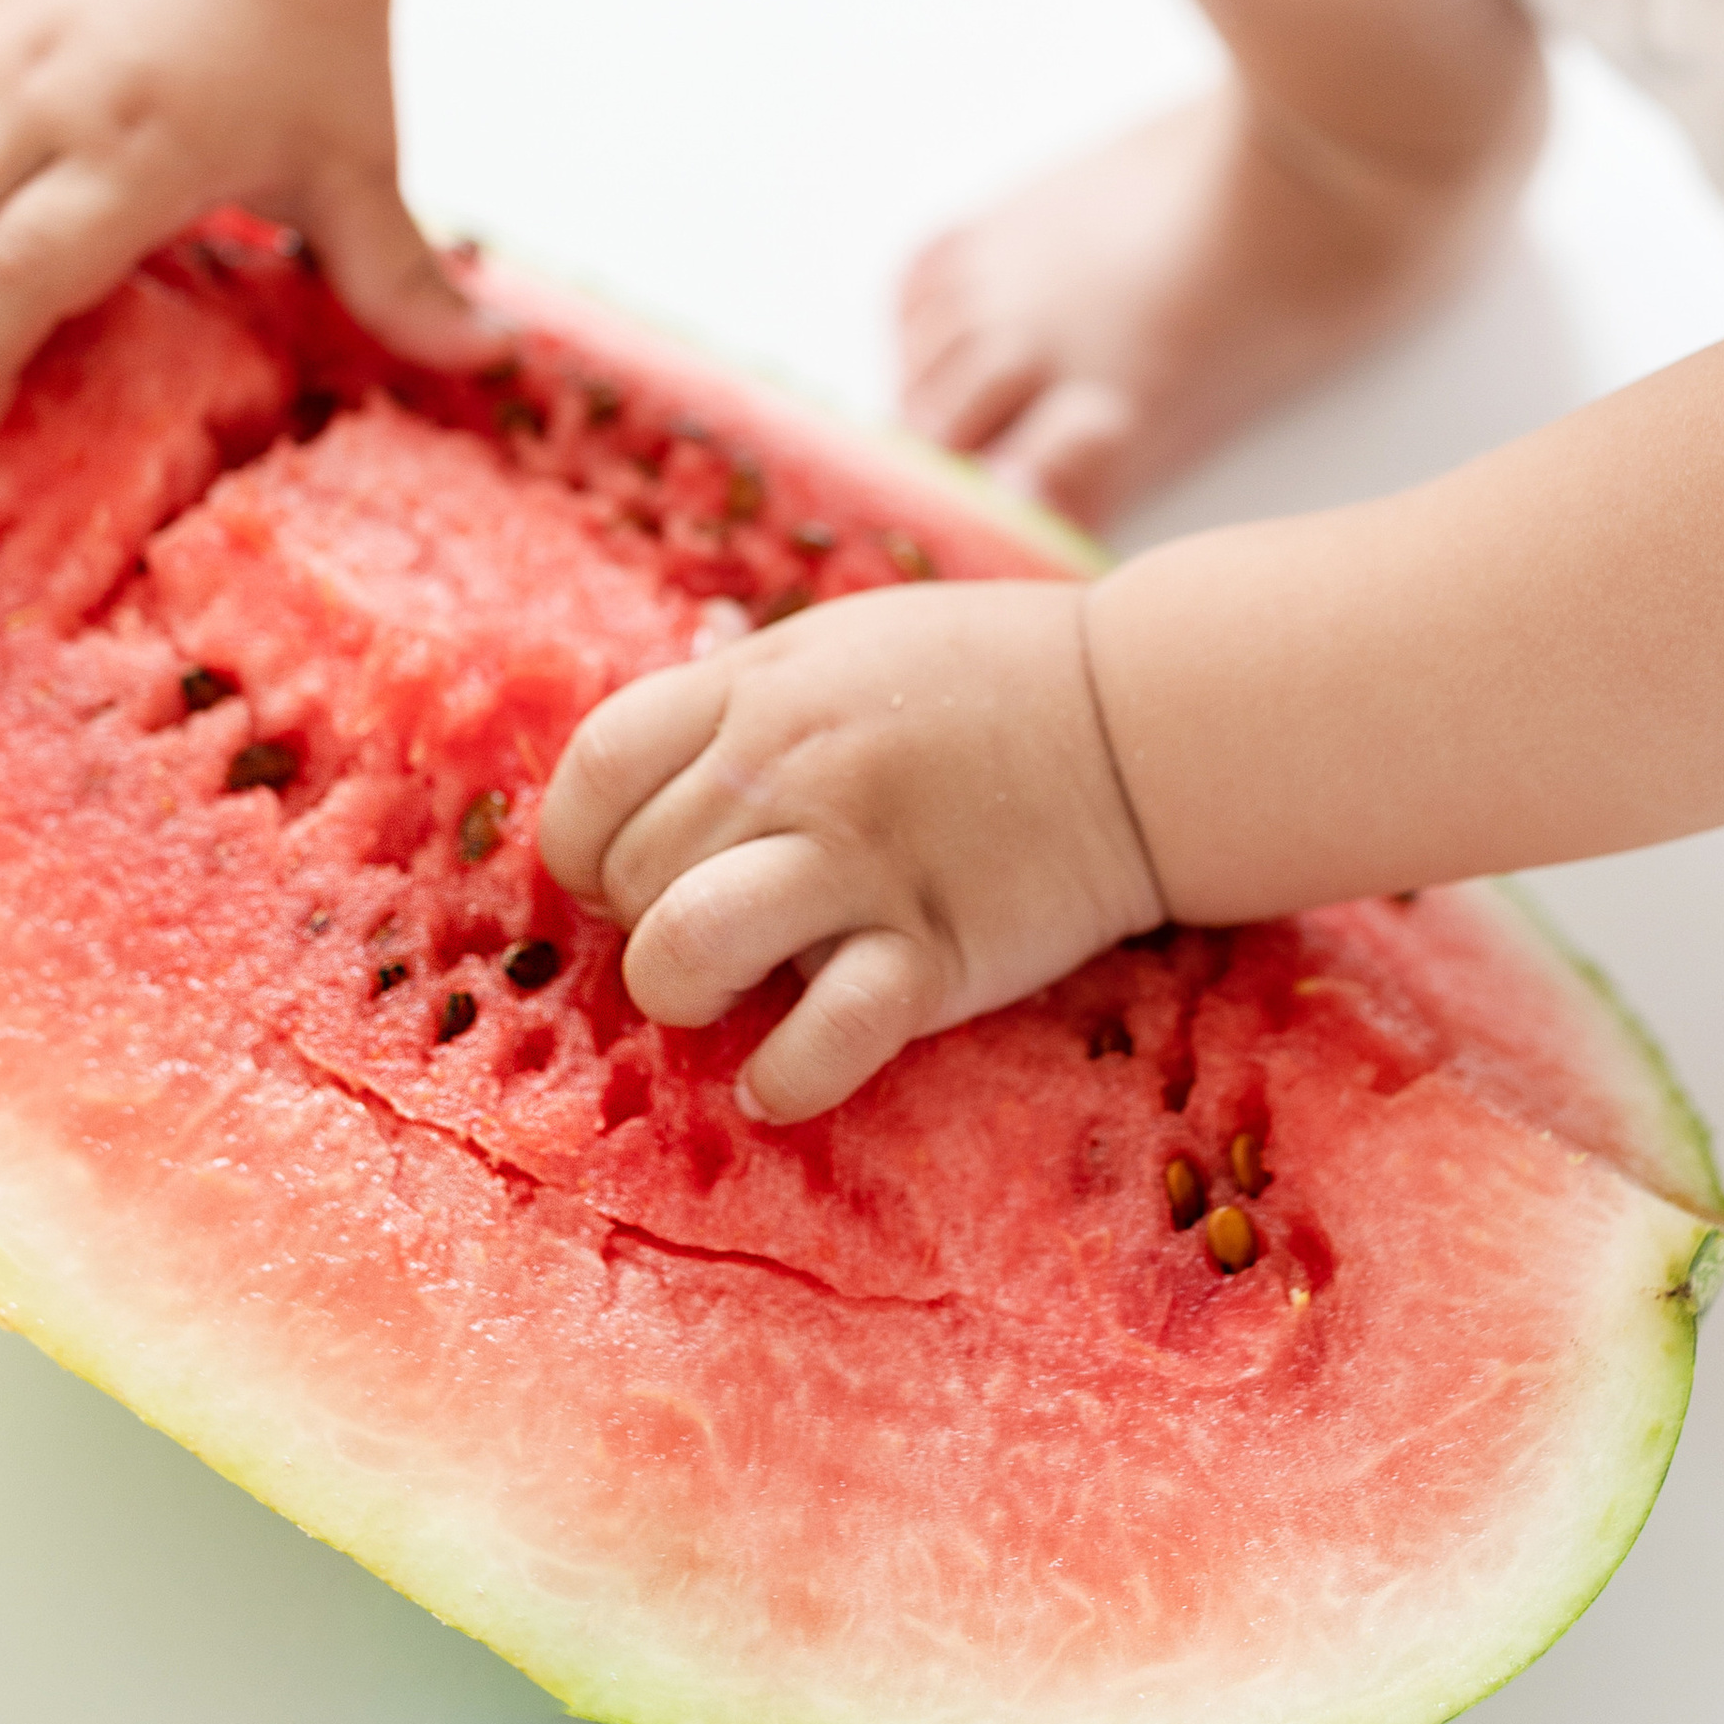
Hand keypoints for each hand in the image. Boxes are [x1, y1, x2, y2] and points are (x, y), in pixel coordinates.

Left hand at [539, 578, 1164, 1121]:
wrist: (1145, 719)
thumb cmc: (986, 681)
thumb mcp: (840, 645)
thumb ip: (738, 701)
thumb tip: (636, 778)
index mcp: (759, 688)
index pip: (594, 769)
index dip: (579, 842)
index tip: (617, 873)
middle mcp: (790, 769)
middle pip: (628, 876)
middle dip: (645, 922)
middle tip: (714, 929)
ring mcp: (860, 860)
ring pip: (681, 951)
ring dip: (683, 992)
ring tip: (731, 993)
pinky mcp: (932, 951)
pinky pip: (815, 1040)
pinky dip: (781, 1078)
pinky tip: (783, 1076)